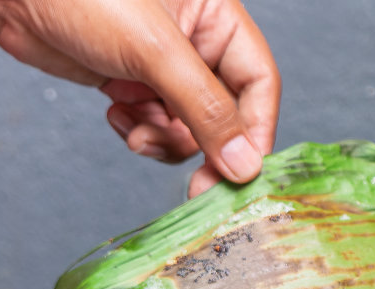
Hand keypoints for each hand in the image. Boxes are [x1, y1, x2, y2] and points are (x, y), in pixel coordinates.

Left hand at [0, 0, 279, 195]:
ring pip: (188, 128)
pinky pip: (155, 127)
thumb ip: (205, 108)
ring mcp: (164, 67)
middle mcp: (197, 41)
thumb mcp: (155, 52)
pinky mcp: (133, 84)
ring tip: (135, 132)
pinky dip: (139, 132)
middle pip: (226, 113)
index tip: (242, 174)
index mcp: (218, 16)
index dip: (254, 131)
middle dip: (205, 147)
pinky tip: (115, 114)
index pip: (259, 82)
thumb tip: (244, 164)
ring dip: (164, 142)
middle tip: (197, 186)